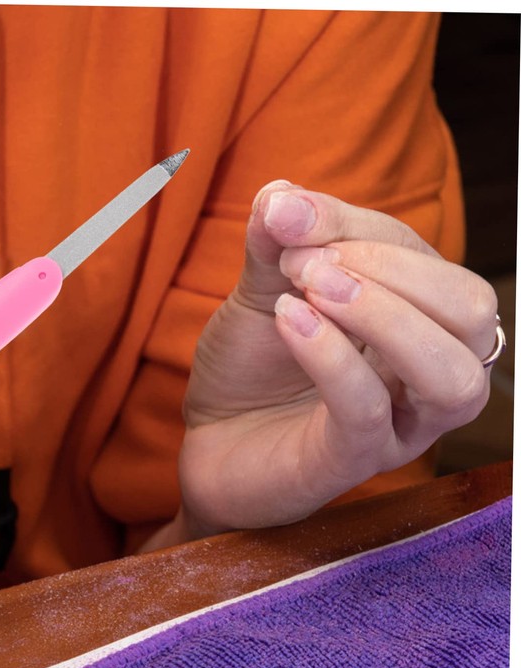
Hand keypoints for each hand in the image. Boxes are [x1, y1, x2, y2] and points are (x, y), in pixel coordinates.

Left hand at [174, 181, 497, 537]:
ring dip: (384, 314)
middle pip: (472, 309)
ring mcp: (396, 424)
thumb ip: (275, 243)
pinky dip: (332, 356)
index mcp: (415, 320)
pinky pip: (368, 411)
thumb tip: (281, 191)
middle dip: (389, 268)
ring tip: (310, 288)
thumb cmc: (249, 367)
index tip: (284, 216)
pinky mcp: (353, 462)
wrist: (209, 436)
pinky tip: (290, 321)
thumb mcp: (261, 291)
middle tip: (303, 262)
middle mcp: (422, 374)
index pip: (424, 256)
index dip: (355, 225)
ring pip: (450, 372)